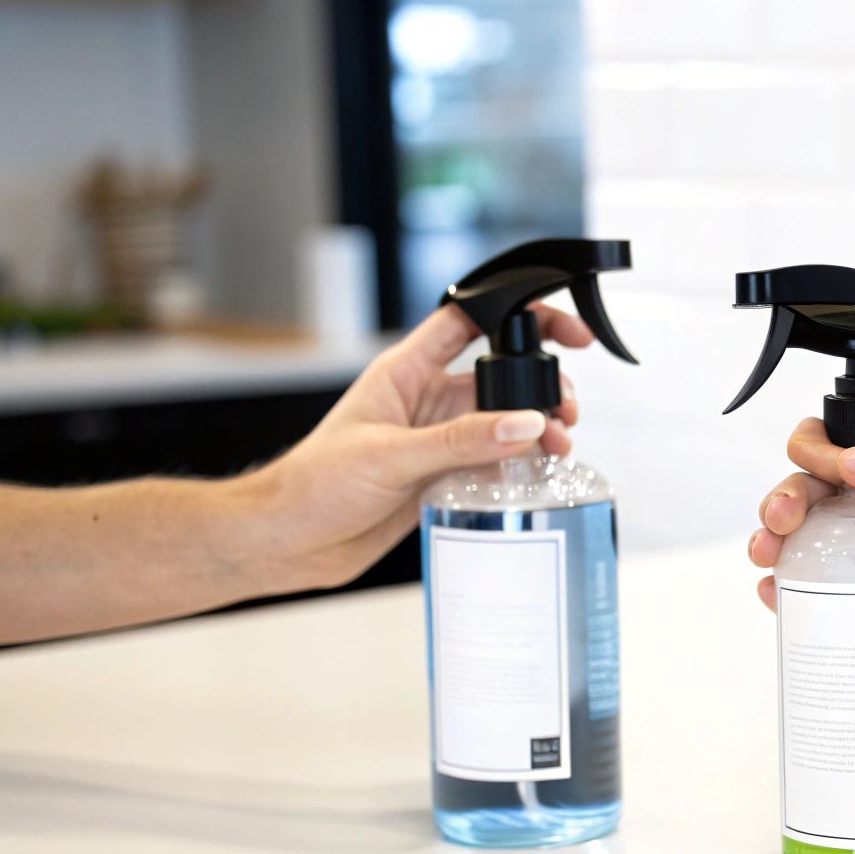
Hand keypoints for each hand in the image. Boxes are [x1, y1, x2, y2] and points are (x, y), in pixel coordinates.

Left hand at [230, 303, 593, 590]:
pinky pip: (494, 464)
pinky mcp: (443, 477)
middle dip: (540, 386)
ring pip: (503, 423)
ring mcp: (438, 439)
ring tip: (557, 449)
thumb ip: (460, 441)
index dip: (514, 311)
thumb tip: (523, 423)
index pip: (467, 322)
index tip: (560, 325)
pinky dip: (521, 468)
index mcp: (405, 372)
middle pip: (500, 376)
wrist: (289, 542)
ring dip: (536, 432)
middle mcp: (427, 401)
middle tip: (565, 411)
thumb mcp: (390, 456)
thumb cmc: (313, 486)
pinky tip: (536, 477)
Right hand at [747, 418, 854, 614]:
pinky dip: (814, 596)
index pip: (843, 442)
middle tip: (777, 530)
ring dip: (787, 549)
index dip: (813, 453)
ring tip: (769, 569)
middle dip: (785, 504)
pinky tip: (787, 604)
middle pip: (820, 493)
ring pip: (827, 542)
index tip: (809, 471)